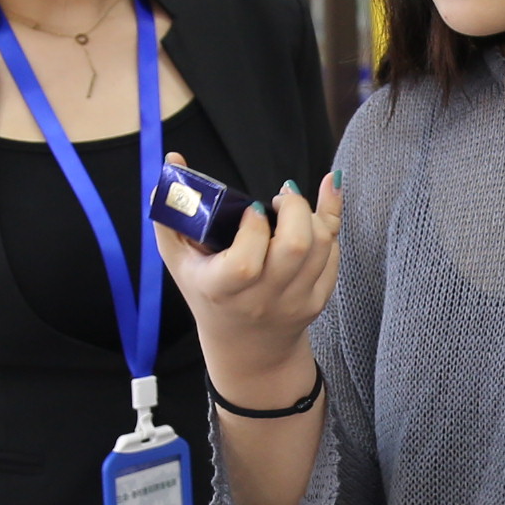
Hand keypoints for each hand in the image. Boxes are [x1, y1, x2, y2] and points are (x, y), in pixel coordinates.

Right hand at [167, 171, 341, 398]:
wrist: (247, 345)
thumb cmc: (207, 292)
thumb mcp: (179, 259)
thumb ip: (171, 212)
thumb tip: (173, 160)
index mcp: (222, 290)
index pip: (246, 261)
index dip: (254, 227)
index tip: (252, 211)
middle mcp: (262, 300)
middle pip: (296, 246)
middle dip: (295, 207)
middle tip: (281, 199)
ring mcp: (294, 302)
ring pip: (321, 246)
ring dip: (312, 215)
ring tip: (292, 209)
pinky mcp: (318, 300)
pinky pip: (333, 255)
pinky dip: (328, 228)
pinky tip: (316, 213)